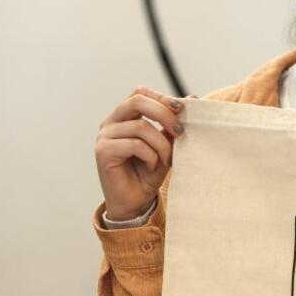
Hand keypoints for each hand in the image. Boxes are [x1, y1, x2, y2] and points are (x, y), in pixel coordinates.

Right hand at [95, 86, 193, 220]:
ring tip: (165, 159)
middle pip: (137, 101)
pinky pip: (135, 144)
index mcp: (124, 116)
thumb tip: (192, 97)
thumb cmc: (149, 172)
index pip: (140, 92)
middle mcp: (111, 122)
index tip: (181, 109)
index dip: (162, 97)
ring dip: (161, 144)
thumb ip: (172, 124)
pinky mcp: (103, 152)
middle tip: (179, 131)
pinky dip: (151, 156)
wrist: (136, 202)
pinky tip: (151, 166)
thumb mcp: (166, 145)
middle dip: (164, 114)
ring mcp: (104, 136)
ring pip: (141, 126)